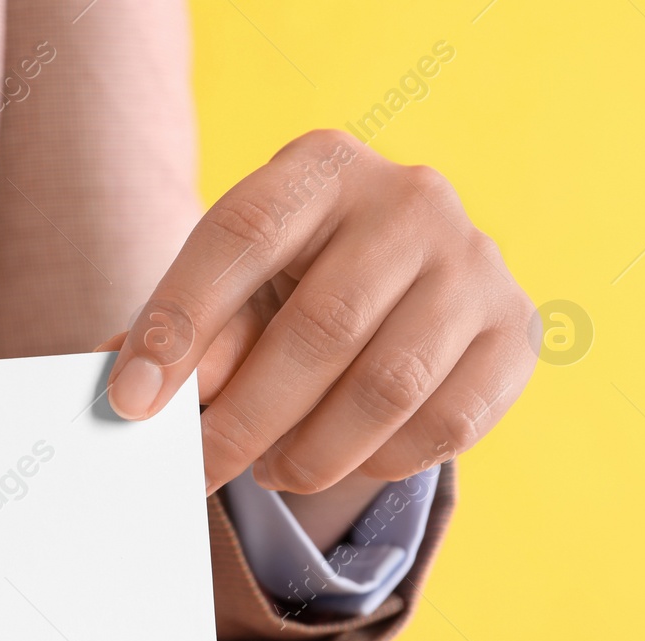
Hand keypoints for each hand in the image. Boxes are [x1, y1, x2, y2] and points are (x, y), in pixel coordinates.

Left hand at [105, 130, 536, 495]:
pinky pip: (443, 425)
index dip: (179, 326)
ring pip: (386, 387)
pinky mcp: (514, 332)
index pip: (240, 237)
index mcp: (320, 166)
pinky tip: (344, 460)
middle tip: (199, 470)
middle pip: (321, 326)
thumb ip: (183, 333)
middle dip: (246, 419)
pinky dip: (379, 461)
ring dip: (312, 452)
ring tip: (271, 471)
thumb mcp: (229, 290)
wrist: (401, 286)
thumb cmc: (289, 285)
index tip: (132, 404)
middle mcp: (410, 199)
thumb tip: (131, 395)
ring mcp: (476, 263)